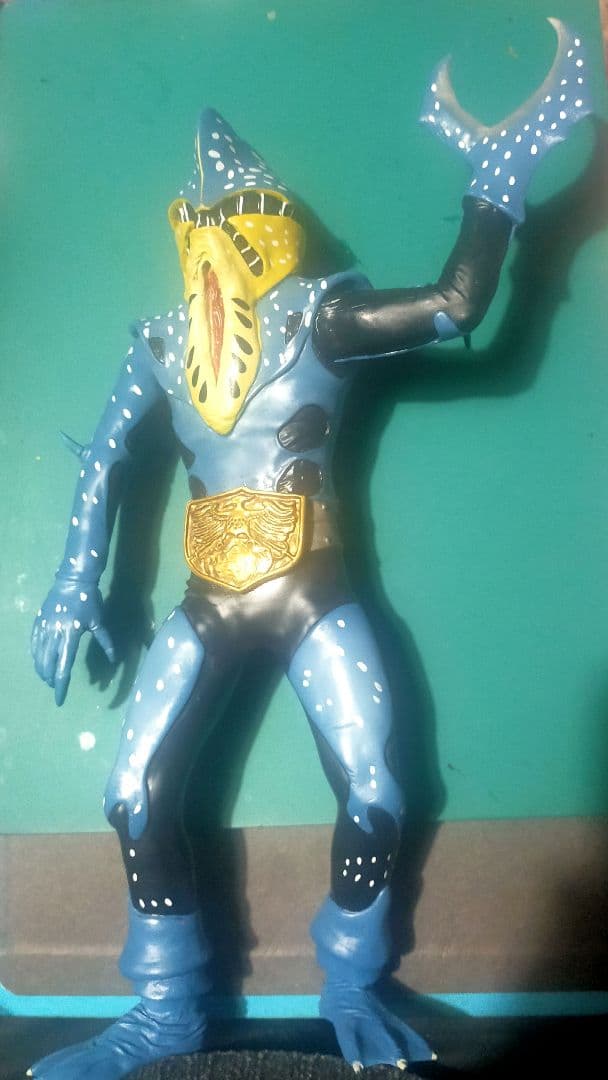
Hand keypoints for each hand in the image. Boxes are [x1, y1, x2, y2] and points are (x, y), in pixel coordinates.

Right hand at [31, 579, 114, 705]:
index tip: (60, 699)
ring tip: (47, 677)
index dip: (61, 685)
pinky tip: (38, 661)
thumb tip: (114, 661)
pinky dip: (35, 655)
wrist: (73, 580)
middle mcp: (54, 633)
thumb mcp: (99, 622)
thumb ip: (106, 643)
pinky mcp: (38, 622)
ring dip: (41, 670)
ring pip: (38, 656)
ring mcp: (44, 627)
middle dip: (50, 679)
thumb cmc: (90, 600)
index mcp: (70, 635)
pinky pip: (33, 643)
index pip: (64, 667)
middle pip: (47, 665)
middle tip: (55, 686)